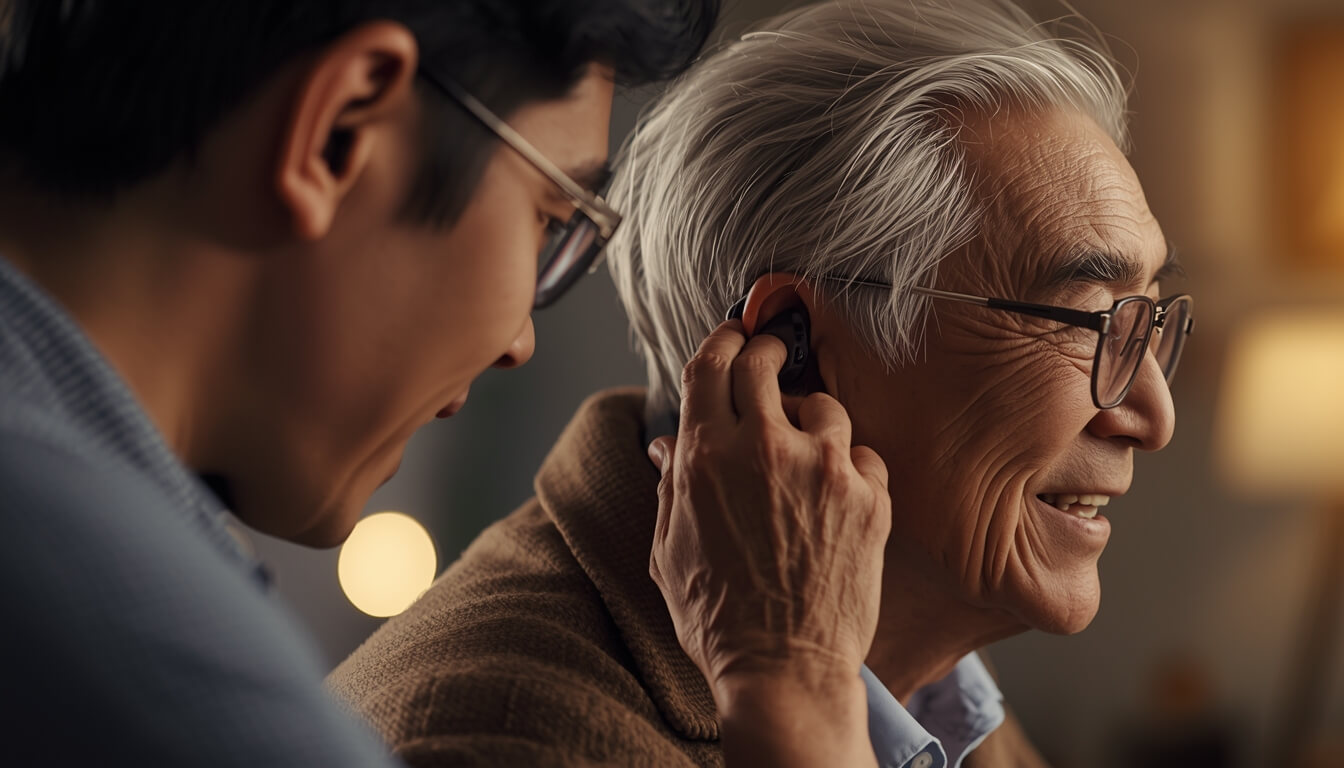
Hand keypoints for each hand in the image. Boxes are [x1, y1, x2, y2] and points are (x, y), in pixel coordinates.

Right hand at [647, 320, 890, 767]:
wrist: (784, 669)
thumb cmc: (718, 617)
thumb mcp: (668, 550)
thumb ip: (669, 486)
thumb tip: (667, 446)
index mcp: (705, 457)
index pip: (710, 365)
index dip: (720, 341)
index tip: (731, 336)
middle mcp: (764, 450)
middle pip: (764, 364)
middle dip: (764, 352)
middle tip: (768, 359)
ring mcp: (822, 469)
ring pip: (822, 405)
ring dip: (809, 419)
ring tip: (803, 454)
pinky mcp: (867, 496)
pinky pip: (861, 453)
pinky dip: (847, 466)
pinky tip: (833, 496)